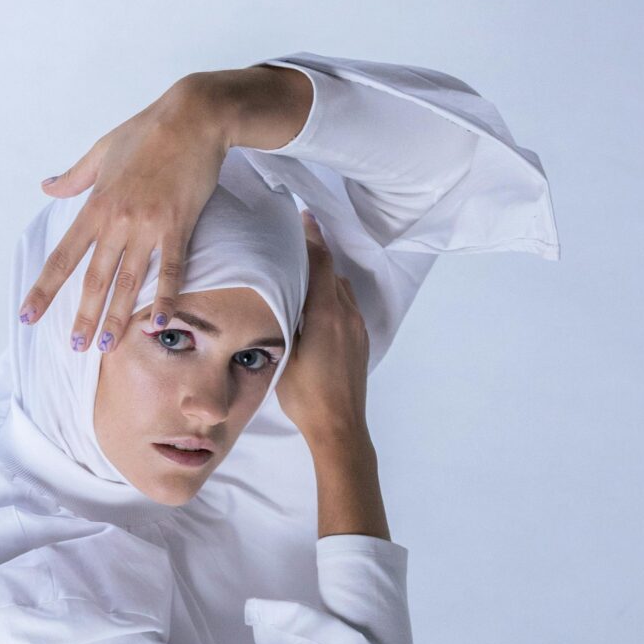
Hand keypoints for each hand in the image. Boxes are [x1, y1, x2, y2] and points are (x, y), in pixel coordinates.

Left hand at [19, 78, 231, 353]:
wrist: (193, 116)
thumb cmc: (148, 130)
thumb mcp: (102, 150)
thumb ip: (74, 176)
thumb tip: (46, 187)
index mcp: (95, 204)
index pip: (63, 256)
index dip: (44, 289)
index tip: (29, 314)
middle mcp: (117, 220)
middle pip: (95, 279)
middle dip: (83, 316)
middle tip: (74, 347)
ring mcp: (148, 225)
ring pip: (129, 281)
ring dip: (118, 317)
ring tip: (107, 345)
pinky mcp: (179, 226)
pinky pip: (172, 269)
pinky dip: (167, 297)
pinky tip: (161, 322)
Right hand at [275, 211, 372, 447]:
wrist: (340, 427)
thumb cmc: (306, 395)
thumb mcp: (286, 353)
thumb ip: (287, 320)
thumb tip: (282, 298)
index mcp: (327, 312)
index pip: (320, 262)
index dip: (310, 236)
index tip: (302, 216)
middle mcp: (347, 314)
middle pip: (333, 272)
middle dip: (315, 256)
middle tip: (293, 246)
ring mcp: (358, 329)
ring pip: (341, 291)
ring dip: (324, 280)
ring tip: (302, 279)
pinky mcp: (361, 343)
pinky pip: (347, 309)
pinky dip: (332, 298)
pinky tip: (316, 310)